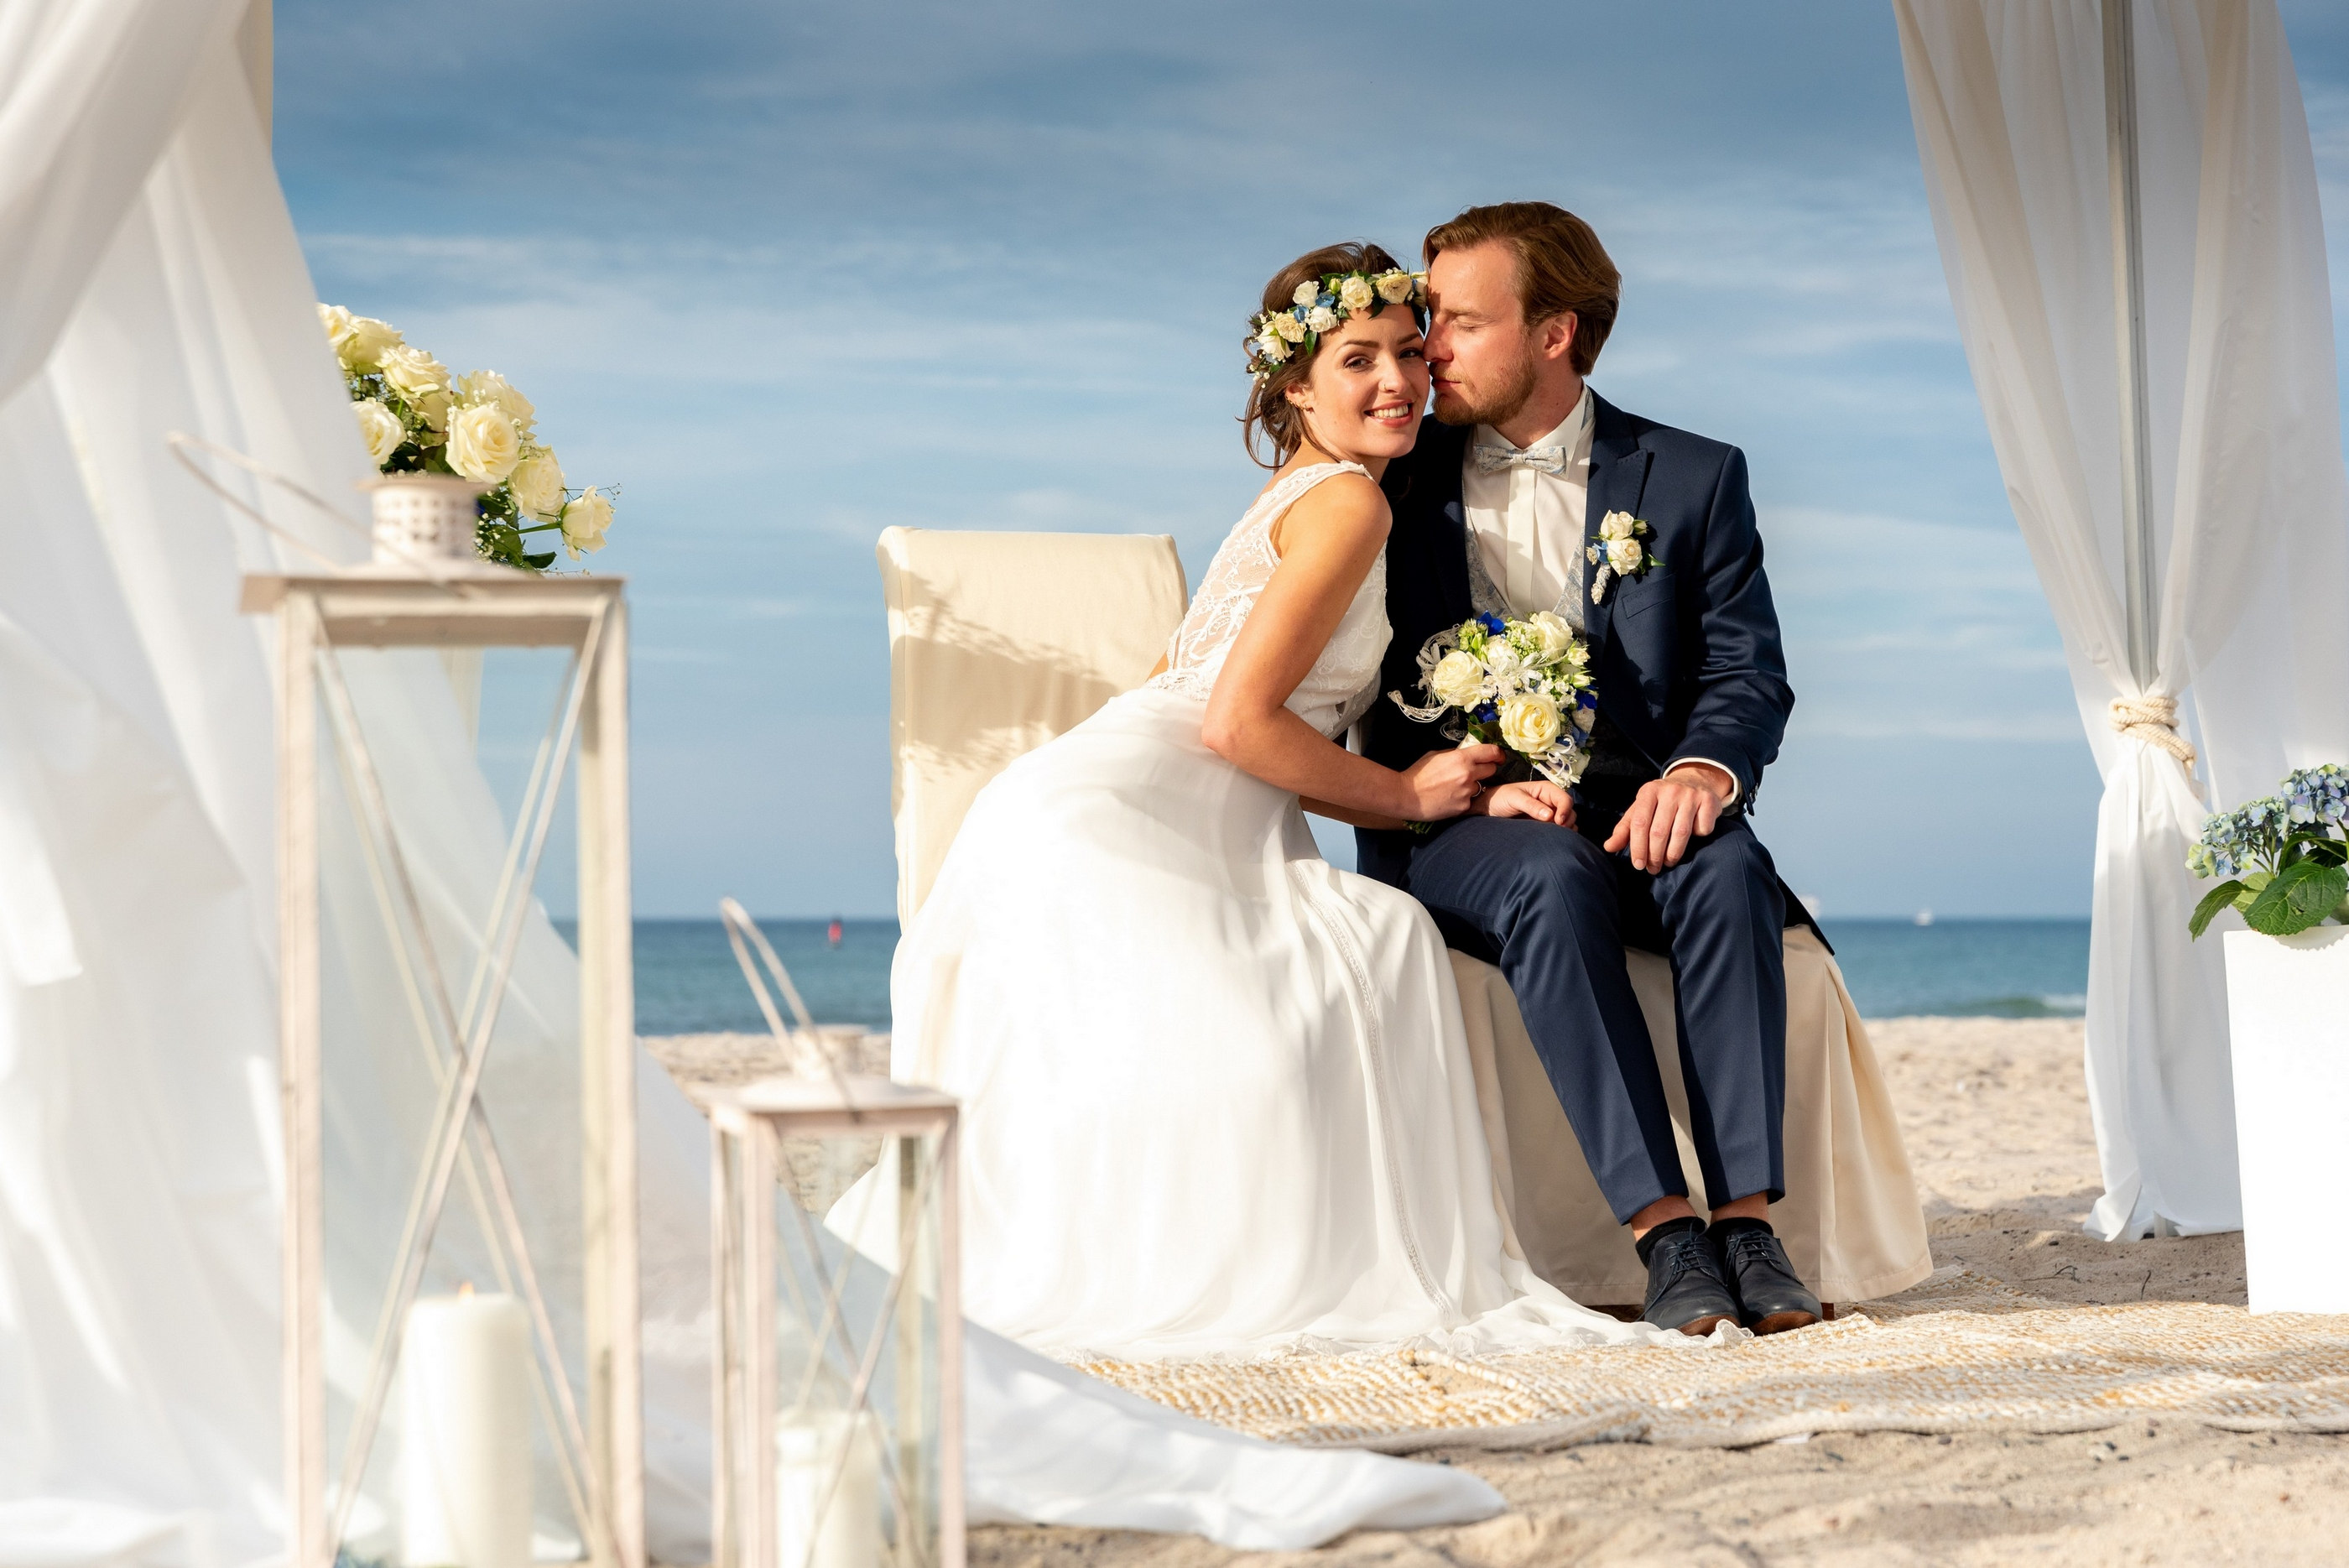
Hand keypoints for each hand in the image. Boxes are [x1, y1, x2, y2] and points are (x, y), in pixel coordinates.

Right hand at [1396, 743, 1501, 820]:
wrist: (1406, 796)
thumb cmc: (1417, 774)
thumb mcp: (1435, 755)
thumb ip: (1454, 754)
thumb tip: (1466, 754)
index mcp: (1461, 758)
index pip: (1491, 752)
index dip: (1497, 753)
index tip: (1498, 756)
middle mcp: (1468, 774)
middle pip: (1491, 769)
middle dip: (1486, 769)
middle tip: (1475, 772)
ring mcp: (1467, 792)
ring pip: (1480, 786)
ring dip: (1472, 786)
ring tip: (1454, 788)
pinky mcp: (1463, 806)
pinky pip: (1470, 800)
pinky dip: (1463, 799)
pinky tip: (1449, 798)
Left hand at [1474, 780, 1575, 827]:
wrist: (1489, 809)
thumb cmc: (1500, 798)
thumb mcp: (1514, 798)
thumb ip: (1531, 805)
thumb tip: (1549, 815)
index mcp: (1546, 790)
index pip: (1564, 799)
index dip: (1565, 810)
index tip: (1558, 822)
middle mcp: (1550, 801)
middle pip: (1570, 811)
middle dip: (1567, 821)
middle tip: (1556, 831)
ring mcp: (1549, 814)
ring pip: (1567, 822)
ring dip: (1565, 829)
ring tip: (1553, 836)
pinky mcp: (1545, 825)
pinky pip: (1559, 830)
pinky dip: (1560, 835)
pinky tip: (1552, 839)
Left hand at [1603, 764, 1731, 871]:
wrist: (1693, 780)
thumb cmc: (1662, 801)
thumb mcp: (1641, 809)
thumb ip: (1625, 828)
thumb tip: (1609, 847)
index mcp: (1649, 791)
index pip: (1639, 823)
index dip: (1637, 847)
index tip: (1638, 865)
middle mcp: (1670, 791)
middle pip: (1659, 831)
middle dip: (1654, 855)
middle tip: (1653, 869)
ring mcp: (1691, 795)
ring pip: (1681, 833)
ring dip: (1673, 854)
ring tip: (1667, 863)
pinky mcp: (1709, 800)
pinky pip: (1702, 829)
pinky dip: (1697, 838)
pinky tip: (1692, 840)